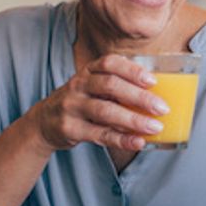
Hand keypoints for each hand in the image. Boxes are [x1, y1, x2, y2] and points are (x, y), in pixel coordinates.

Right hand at [29, 54, 167, 151]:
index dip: (132, 70)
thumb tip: (155, 97)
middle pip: (110, 86)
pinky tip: (138, 142)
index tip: (153, 80)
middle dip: (139, 97)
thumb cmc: (80, 103)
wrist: (44, 122)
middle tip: (162, 108)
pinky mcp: (70, 129)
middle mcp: (78, 86)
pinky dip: (121, 139)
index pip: (110, 63)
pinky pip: (99, 134)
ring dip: (133, 120)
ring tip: (155, 127)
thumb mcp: (92, 87)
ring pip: (105, 111)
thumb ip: (117, 88)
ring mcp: (72, 107)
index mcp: (88, 72)